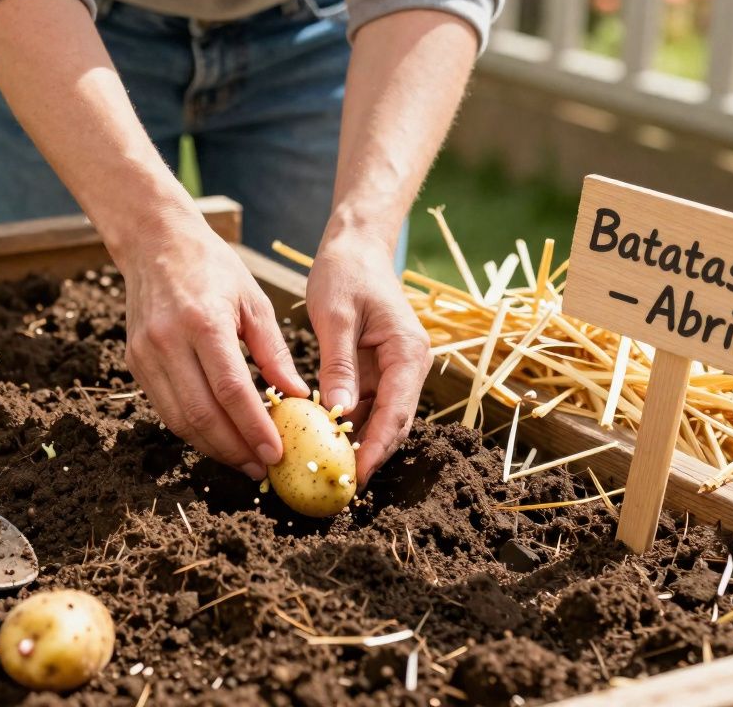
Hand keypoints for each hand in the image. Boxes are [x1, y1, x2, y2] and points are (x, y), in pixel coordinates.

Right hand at [117, 218, 308, 479]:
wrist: (155, 242)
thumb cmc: (213, 267)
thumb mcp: (254, 302)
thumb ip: (273, 352)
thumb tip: (296, 397)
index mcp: (203, 323)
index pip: (230, 391)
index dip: (253, 428)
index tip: (276, 453)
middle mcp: (168, 342)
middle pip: (201, 414)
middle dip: (234, 449)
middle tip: (262, 467)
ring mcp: (146, 355)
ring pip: (179, 420)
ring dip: (213, 447)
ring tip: (244, 459)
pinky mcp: (134, 362)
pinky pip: (166, 408)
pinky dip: (193, 429)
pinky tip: (219, 436)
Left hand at [306, 234, 430, 484]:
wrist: (355, 248)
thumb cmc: (345, 273)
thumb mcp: (335, 316)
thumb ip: (339, 364)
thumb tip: (337, 412)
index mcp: (407, 351)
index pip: (396, 411)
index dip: (378, 447)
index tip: (358, 475)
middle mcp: (408, 365)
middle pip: (394, 423)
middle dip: (371, 455)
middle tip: (341, 485)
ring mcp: (394, 370)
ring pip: (381, 418)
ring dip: (360, 444)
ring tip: (330, 472)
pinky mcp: (377, 371)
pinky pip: (366, 406)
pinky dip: (349, 425)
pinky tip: (324, 442)